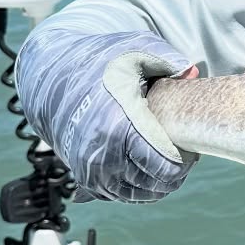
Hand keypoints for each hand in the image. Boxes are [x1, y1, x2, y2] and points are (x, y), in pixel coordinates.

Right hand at [14, 23, 199, 202]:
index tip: (190, 149)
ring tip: (167, 164)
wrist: (51, 75)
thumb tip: (193, 75)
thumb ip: (167, 60)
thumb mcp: (134, 50)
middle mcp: (102, 153)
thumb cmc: (98, 60)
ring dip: (156, 185)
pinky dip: (135, 189)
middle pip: (153, 184)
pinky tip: (146, 171)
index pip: (164, 166)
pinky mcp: (82, 175)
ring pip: (136, 194)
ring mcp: (90, 168)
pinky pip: (116, 195)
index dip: (184, 162)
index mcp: (120, 125)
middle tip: (182, 156)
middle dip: (173, 174)